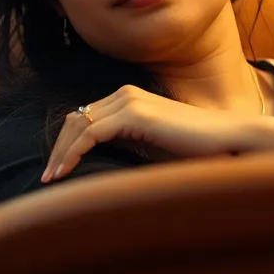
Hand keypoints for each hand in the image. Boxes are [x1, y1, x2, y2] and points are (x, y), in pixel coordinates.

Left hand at [42, 85, 258, 182]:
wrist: (228, 140)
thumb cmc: (195, 150)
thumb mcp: (151, 147)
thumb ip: (126, 146)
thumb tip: (97, 164)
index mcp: (129, 99)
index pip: (84, 118)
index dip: (65, 143)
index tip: (55, 171)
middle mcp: (125, 94)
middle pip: (75, 118)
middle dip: (57, 148)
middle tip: (45, 177)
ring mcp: (129, 100)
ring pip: (78, 125)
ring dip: (60, 152)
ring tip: (50, 179)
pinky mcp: (134, 114)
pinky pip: (91, 133)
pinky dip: (73, 153)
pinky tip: (65, 172)